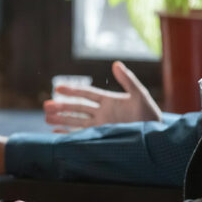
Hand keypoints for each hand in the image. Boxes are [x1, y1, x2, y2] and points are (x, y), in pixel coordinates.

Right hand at [45, 61, 160, 127]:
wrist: (156, 136)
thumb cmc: (150, 114)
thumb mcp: (140, 95)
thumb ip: (128, 80)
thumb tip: (116, 64)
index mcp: (108, 100)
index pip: (86, 94)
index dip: (73, 91)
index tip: (58, 88)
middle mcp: (101, 112)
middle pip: (77, 108)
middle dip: (61, 107)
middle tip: (46, 105)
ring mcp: (100, 125)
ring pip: (76, 121)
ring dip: (61, 119)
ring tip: (46, 118)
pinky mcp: (101, 137)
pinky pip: (82, 135)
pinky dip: (69, 135)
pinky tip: (57, 134)